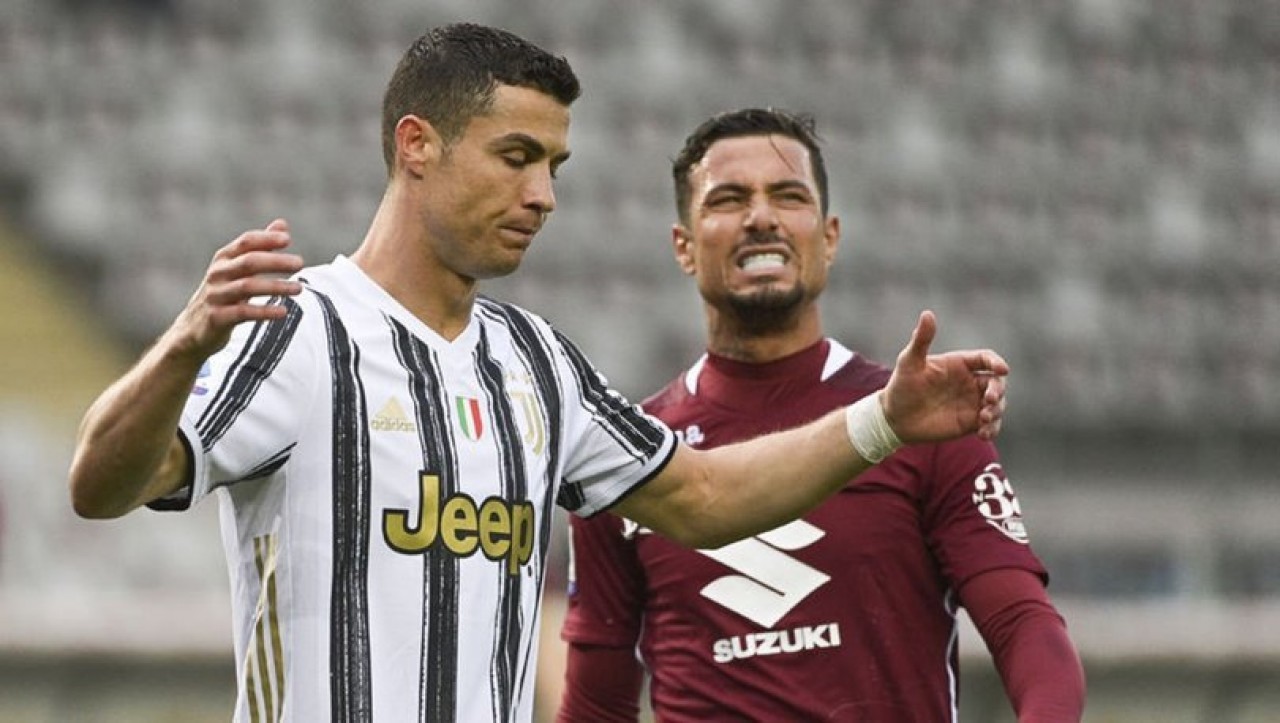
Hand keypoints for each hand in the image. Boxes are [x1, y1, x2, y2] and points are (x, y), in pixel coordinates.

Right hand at [167, 218, 304, 360]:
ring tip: (299, 289)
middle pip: (249, 262)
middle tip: (300, 263)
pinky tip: (283, 311)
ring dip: (276, 286)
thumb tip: (282, 224)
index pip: (245, 242)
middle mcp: (218, 274)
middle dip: (275, 261)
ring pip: (247, 286)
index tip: (287, 239)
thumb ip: (260, 247)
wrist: (193, 329)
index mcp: (224, 259)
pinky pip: (243, 312)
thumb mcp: (238, 269)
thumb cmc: (223, 294)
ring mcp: (215, 296)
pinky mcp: (217, 318)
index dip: (266, 238)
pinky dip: (264, 311)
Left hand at [881, 310, 1008, 442]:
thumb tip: (928, 314)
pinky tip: (983, 434)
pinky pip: (990, 425)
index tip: (1002, 370)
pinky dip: (992, 429)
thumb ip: (922, 340)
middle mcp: (969, 382)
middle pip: (997, 382)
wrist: (894, 418)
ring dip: (997, 411)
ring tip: (983, 419)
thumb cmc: (901, 386)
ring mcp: (971, 403)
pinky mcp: (970, 423)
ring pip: (998, 404)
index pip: (986, 359)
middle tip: (987, 400)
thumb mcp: (909, 362)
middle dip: (998, 390)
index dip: (997, 362)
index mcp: (959, 364)